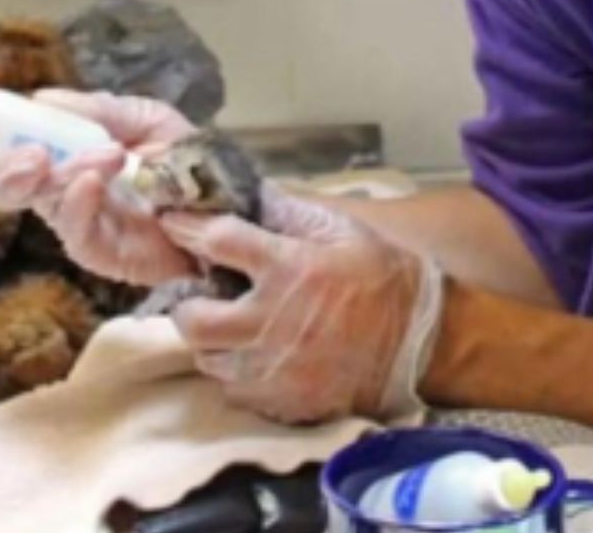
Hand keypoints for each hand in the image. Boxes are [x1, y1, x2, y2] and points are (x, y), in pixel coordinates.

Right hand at [0, 90, 197, 286]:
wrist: (231, 204)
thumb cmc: (188, 159)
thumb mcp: (147, 118)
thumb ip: (99, 110)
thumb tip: (43, 99)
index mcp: (69, 149)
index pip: (13, 138)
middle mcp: (64, 186)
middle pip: (7, 180)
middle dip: (7, 161)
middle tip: (34, 150)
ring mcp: (79, 222)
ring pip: (38, 202)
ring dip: (62, 172)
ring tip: (103, 157)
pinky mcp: (101, 252)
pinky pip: (74, 232)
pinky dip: (78, 202)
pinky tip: (95, 181)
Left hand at [162, 185, 443, 423]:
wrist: (419, 342)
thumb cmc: (379, 275)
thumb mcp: (341, 228)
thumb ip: (288, 209)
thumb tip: (245, 188)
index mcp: (289, 268)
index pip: (216, 241)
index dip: (187, 227)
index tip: (172, 221)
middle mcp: (271, 322)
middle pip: (193, 319)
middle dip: (188, 303)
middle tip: (203, 293)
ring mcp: (273, 369)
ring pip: (208, 359)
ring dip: (212, 339)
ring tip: (233, 323)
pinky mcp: (280, 403)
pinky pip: (233, 390)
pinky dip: (236, 371)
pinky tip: (256, 353)